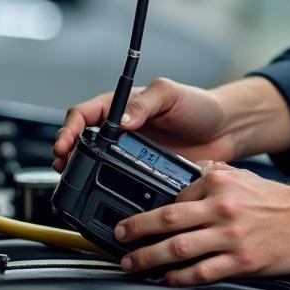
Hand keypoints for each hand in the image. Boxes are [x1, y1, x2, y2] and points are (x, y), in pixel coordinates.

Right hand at [52, 78, 232, 172]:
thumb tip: (122, 120)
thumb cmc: (200, 105)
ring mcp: (131, 154)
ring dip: (81, 172)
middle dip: (67, 152)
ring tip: (73, 181)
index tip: (65, 142)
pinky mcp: (143, 175)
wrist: (226, 131)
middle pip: (83, 141)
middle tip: (62, 164)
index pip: (85, 113)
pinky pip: (121, 183)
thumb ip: (145, 102)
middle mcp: (122, 131)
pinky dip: (109, 188)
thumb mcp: (171, 94)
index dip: (70, 127)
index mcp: (123, 106)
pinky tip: (105, 195)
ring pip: (96, 164)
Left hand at [113, 162, 289, 284]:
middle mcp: (222, 208)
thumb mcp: (242, 175)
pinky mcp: (240, 261)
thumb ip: (213, 172)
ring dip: (149, 258)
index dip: (153, 210)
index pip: (176, 196)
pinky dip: (179, 277)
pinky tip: (166, 279)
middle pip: (168, 220)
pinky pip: (201, 272)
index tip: (135, 218)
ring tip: (131, 263)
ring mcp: (230, 236)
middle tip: (118, 237)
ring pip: (179, 248)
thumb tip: (187, 173)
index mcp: (219, 183)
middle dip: (137, 230)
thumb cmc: (276, 201)